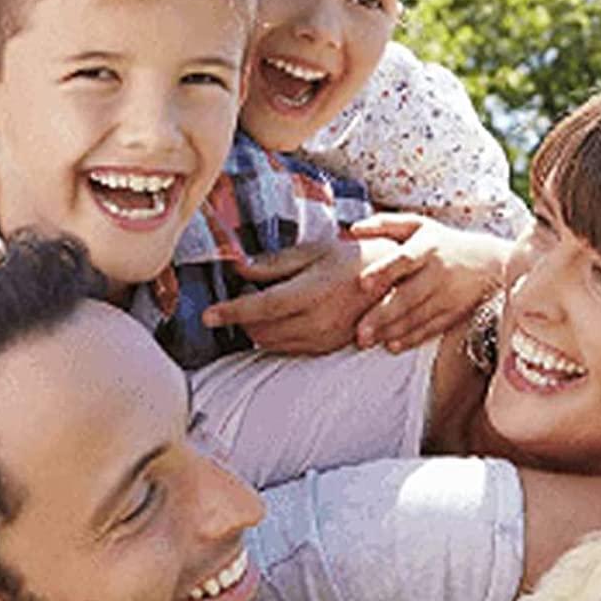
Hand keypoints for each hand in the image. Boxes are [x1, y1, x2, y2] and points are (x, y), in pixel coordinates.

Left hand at [200, 236, 394, 354]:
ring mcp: (326, 337)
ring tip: (264, 307)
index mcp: (313, 291)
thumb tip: (240, 268)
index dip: (231, 313)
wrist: (392, 281)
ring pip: (273, 344)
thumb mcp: (314, 251)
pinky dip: (277, 337)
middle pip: (263, 330)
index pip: (262, 307)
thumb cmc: (351, 259)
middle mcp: (319, 320)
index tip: (208, 316)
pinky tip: (282, 320)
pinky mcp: (330, 347)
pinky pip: (291, 349)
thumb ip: (275, 263)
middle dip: (243, 319)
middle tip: (245, 296)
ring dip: (259, 330)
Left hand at [351, 213, 510, 352]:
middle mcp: (439, 271)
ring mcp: (448, 295)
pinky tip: (392, 345)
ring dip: (392, 330)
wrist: (489, 262)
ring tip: (367, 341)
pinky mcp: (455, 313)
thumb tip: (349, 230)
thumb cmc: (442, 242)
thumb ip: (383, 224)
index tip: (363, 284)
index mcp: (427, 246)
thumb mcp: (417, 225)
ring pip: (417, 316)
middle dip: (383, 314)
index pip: (404, 259)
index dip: (384, 271)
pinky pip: (431, 328)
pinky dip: (412, 337)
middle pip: (408, 295)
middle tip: (359, 332)